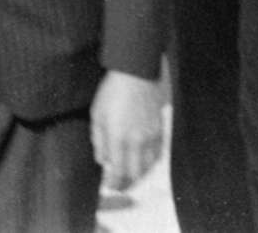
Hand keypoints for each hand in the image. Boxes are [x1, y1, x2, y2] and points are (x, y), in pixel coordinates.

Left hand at [91, 67, 165, 187]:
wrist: (137, 73)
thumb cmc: (113, 90)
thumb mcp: (97, 113)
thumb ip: (99, 141)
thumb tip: (102, 160)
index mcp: (118, 137)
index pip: (119, 171)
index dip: (115, 182)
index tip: (110, 185)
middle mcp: (137, 140)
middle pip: (136, 174)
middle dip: (127, 183)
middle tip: (120, 185)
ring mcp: (151, 136)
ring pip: (148, 167)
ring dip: (139, 175)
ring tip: (131, 177)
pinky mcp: (160, 130)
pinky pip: (158, 155)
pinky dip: (150, 164)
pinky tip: (144, 163)